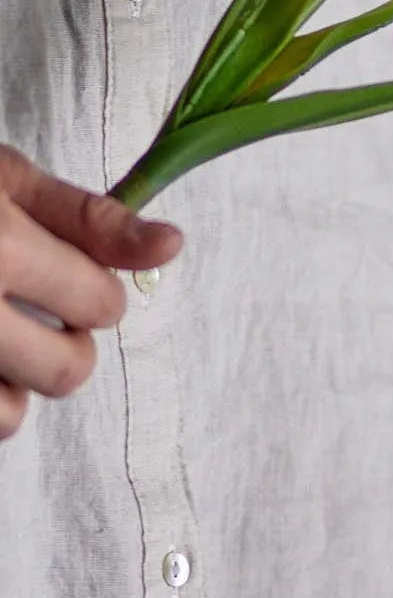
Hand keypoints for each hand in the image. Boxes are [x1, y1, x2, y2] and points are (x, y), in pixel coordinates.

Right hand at [0, 146, 181, 441]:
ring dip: (17, 386)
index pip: (100, 304)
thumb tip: (172, 247)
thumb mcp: (8, 179)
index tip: (75, 279)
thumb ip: (90, 217)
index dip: (97, 293)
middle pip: (66, 371)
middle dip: (68, 345)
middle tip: (40, 313)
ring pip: (11, 417)